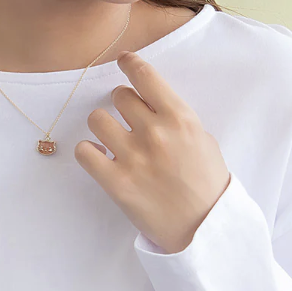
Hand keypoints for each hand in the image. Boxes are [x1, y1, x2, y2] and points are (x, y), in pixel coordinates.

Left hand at [74, 50, 230, 253]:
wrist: (204, 229)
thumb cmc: (207, 184)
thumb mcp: (203, 140)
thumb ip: (176, 118)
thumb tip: (149, 101)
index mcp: (180, 119)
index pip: (145, 76)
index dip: (130, 63)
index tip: (123, 60)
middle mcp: (155, 133)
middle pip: (119, 96)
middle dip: (121, 104)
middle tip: (128, 119)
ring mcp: (133, 157)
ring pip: (97, 119)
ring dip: (103, 126)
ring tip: (113, 140)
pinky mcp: (115, 182)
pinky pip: (84, 151)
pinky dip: (89, 152)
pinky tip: (101, 158)